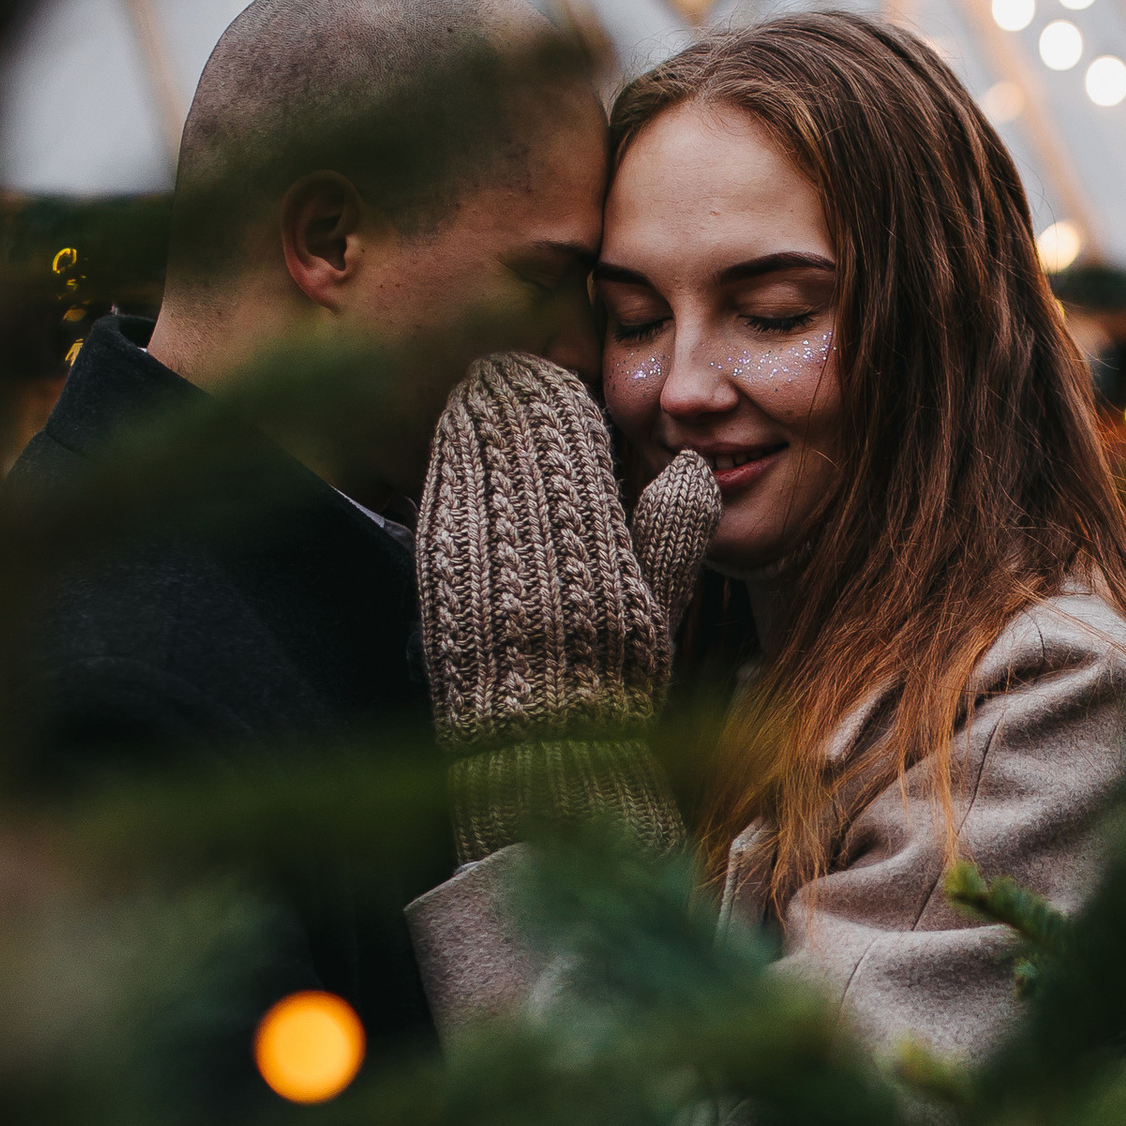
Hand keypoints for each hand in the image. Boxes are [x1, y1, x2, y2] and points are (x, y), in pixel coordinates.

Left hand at [416, 354, 718, 862]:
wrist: (539, 762)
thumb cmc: (612, 688)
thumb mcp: (661, 611)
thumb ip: (674, 532)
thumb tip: (690, 464)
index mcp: (592, 544)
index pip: (567, 438)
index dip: (560, 398)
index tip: (560, 375)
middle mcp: (527, 544)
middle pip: (510, 434)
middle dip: (510, 394)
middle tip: (509, 363)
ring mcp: (472, 556)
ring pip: (466, 455)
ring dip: (471, 415)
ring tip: (477, 385)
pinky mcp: (435, 574)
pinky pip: (437, 492)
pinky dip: (445, 458)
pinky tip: (449, 438)